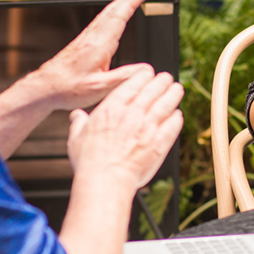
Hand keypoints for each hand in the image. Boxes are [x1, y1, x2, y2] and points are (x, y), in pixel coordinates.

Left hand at [34, 0, 148, 110]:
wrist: (45, 88)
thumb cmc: (69, 88)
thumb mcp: (101, 87)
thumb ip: (125, 76)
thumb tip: (146, 69)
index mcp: (99, 45)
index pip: (120, 16)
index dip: (133, 1)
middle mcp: (92, 38)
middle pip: (112, 11)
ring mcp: (85, 39)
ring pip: (105, 15)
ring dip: (118, 4)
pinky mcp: (80, 44)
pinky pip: (99, 23)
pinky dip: (109, 15)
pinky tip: (110, 19)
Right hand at [67, 67, 183, 185]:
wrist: (105, 180)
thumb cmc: (90, 162)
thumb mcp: (76, 138)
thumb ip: (78, 123)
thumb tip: (76, 116)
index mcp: (112, 109)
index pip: (132, 85)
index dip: (143, 76)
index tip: (148, 73)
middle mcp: (132, 114)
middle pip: (152, 91)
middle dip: (161, 81)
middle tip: (166, 77)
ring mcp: (148, 128)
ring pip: (165, 104)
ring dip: (173, 94)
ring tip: (177, 89)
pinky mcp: (159, 144)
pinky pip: (172, 126)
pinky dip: (176, 118)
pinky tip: (177, 115)